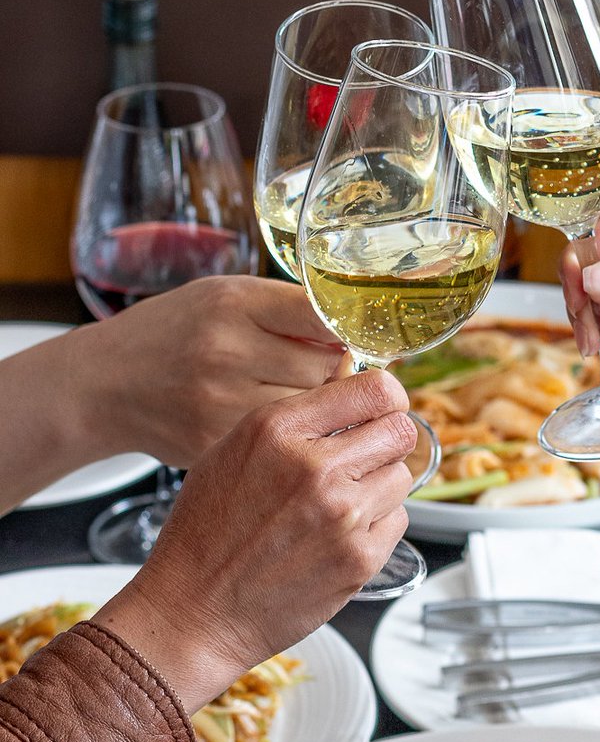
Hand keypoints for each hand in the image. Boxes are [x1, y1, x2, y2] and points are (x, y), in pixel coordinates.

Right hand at [68, 275, 346, 466]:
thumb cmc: (176, 332)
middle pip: (326, 366)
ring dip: (315, 406)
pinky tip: (275, 427)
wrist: (104, 384)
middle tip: (319, 372)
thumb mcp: (225, 296)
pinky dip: (289, 437)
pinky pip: (281, 442)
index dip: (344, 330)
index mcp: (233, 304)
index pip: (322, 314)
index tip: (346, 338)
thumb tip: (353, 335)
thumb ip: (287, 308)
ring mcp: (221, 403)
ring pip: (310, 409)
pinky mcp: (217, 444)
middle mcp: (227, 351)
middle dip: (333, 371)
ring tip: (296, 398)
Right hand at [93, 369, 415, 712]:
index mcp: (278, 430)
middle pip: (400, 431)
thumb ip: (296, 423)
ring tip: (339, 504)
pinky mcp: (360, 558)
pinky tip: (337, 536)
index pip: (376, 390)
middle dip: (386, 441)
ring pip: (401, 476)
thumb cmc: (207, 532)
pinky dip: (376, 525)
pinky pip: (397, 521)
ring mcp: (343, 515)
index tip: (384, 407)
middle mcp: (315, 467)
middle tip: (364, 458)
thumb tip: (353, 402)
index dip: (387, 398)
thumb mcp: (233, 450)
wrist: (194, 611)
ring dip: (379, 486)